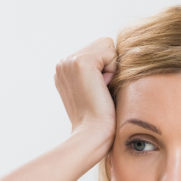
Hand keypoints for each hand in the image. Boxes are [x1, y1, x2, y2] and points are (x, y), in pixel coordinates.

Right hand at [54, 38, 117, 155]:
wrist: (93, 135)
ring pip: (107, 46)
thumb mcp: (96, 92)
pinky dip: (113, 70)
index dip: (107, 70)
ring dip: (111, 69)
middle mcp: (63, 63)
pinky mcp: (81, 62)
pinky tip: (103, 88)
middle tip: (101, 92)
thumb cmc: (100, 120)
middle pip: (103, 45)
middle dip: (109, 67)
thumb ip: (98, 74)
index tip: (99, 93)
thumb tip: (116, 58)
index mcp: (65, 70)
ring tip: (102, 90)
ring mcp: (69, 61)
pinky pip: (111, 51)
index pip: (98, 51)